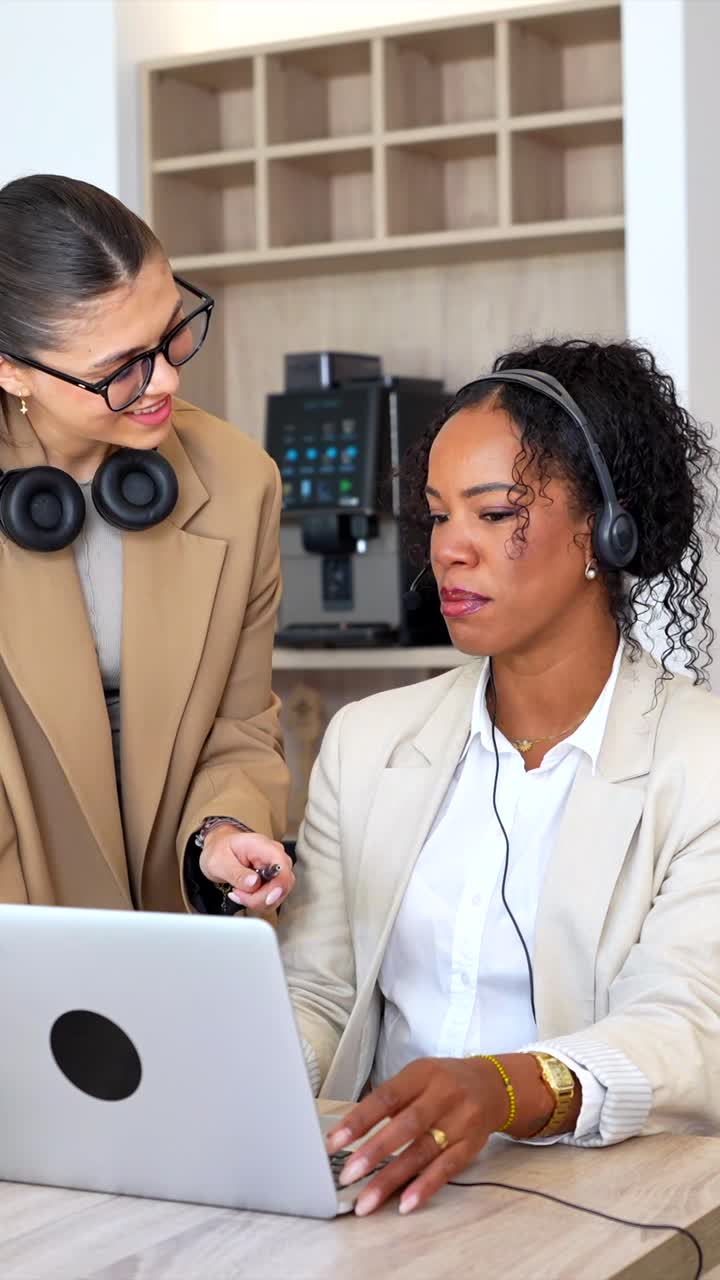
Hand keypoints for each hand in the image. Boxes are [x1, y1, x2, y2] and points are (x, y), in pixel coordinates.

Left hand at [199, 826, 294, 909]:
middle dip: (261, 898)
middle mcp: (275, 857)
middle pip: (282, 885)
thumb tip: (254, 883)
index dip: (278, 886)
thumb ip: (237, 873)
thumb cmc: (219, 850)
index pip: (283, 867)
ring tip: (238, 892)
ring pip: (278, 895)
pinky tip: (243, 894)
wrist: (218, 848)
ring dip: (257, 901)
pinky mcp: (273, 880)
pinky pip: (272, 897)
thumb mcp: (220, 861)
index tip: (266, 899)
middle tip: (239, 894)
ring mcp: (276, 869)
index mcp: (264, 847)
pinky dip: (257, 901)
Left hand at [326, 1056, 510, 1216]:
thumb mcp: (417, 1077)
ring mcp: (460, 1122)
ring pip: (423, 1152)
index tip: (334, 1142)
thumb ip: (390, 1100)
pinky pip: (446, 1169)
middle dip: (374, 1153)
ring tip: (367, 1201)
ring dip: (392, 1179)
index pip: (386, 1097)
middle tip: (347, 1176)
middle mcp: (443, 1096)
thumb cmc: (444, 1083)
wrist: (493, 1086)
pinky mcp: (471, 1146)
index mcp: (422, 1074)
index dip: (359, 1120)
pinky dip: (425, 1187)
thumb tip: (350, 1132)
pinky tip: (405, 1203)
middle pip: (406, 1126)